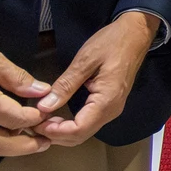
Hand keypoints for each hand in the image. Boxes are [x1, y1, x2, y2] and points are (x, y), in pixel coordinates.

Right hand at [0, 34, 52, 160]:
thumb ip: (18, 78)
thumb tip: (42, 91)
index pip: (16, 119)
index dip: (35, 119)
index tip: (46, 114)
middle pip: (4, 145)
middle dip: (28, 146)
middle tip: (45, 141)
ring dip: (9, 149)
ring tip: (25, 139)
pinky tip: (1, 137)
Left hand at [33, 12, 159, 146]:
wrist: (136, 34)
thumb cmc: (112, 43)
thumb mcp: (85, 61)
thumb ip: (65, 85)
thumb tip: (44, 106)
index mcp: (106, 100)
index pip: (78, 129)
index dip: (55, 131)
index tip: (36, 122)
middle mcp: (111, 111)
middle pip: (81, 136)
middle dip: (56, 135)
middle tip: (34, 123)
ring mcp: (112, 109)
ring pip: (84, 132)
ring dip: (62, 132)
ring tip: (42, 121)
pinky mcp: (109, 105)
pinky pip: (88, 123)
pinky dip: (71, 125)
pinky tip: (57, 117)